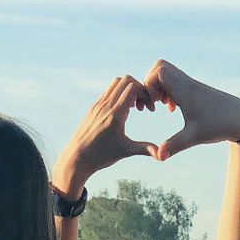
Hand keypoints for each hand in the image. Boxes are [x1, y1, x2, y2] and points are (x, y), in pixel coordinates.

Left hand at [55, 76, 157, 195]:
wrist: (76, 159)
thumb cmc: (101, 156)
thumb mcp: (126, 151)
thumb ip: (145, 149)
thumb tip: (162, 155)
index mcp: (115, 114)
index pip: (132, 87)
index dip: (145, 93)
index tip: (149, 109)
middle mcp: (105, 105)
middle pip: (125, 80)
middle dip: (139, 88)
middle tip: (143, 106)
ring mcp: (98, 105)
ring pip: (115, 83)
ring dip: (128, 90)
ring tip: (134, 107)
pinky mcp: (93, 108)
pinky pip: (108, 91)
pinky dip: (119, 94)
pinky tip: (122, 111)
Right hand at [143, 60, 239, 161]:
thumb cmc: (219, 126)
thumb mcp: (194, 137)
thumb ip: (174, 145)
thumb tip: (158, 156)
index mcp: (185, 90)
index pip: (159, 71)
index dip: (149, 85)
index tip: (154, 105)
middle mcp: (187, 83)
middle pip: (160, 66)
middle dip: (150, 83)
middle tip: (154, 102)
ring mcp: (192, 85)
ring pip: (168, 73)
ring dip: (159, 87)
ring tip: (162, 106)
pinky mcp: (196, 90)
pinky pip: (176, 81)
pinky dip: (169, 91)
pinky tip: (174, 108)